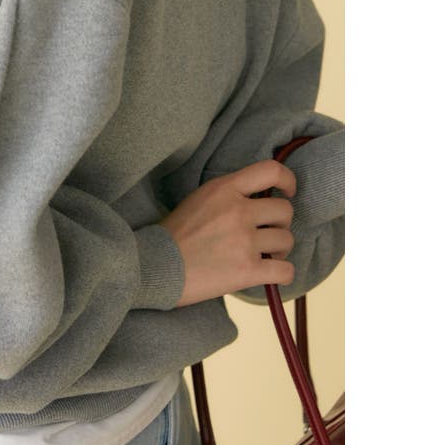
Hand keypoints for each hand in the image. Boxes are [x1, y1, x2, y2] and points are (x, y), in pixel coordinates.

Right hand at [159, 160, 296, 307]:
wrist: (157, 265)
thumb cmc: (175, 233)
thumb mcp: (200, 198)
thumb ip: (229, 195)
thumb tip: (260, 202)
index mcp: (224, 189)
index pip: (271, 171)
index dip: (287, 180)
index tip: (287, 192)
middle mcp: (238, 211)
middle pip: (284, 211)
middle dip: (280, 223)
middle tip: (266, 234)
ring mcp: (244, 241)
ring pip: (287, 240)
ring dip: (279, 250)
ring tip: (263, 255)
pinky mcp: (247, 270)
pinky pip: (286, 271)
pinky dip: (282, 273)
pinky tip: (271, 274)